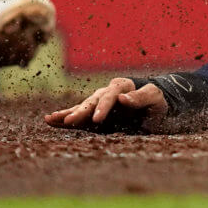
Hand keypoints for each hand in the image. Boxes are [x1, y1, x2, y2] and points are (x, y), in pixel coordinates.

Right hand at [44, 77, 167, 131]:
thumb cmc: (157, 102)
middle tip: (69, 121)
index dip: (104, 106)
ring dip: (67, 114)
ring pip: (82, 108)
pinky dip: (65, 119)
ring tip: (50, 119)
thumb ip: (142, 97)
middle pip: (92, 101)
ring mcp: (99, 104)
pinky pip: (79, 117)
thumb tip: (122, 98)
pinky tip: (51, 121)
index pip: (111, 95)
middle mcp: (107, 93)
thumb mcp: (156, 98)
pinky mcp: (95, 116)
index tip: (97, 119)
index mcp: (123, 86)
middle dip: (81, 112)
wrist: (155, 108)